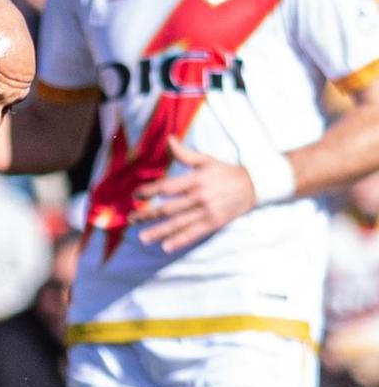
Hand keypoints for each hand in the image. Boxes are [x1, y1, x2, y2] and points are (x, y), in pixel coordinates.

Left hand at [132, 138, 256, 253]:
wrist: (254, 185)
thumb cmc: (225, 172)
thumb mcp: (206, 160)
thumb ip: (185, 154)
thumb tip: (169, 139)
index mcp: (196, 179)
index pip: (168, 186)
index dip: (151, 190)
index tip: (135, 195)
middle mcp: (199, 196)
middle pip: (169, 208)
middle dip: (148, 215)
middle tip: (131, 220)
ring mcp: (207, 211)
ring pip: (179, 223)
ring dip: (159, 231)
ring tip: (143, 238)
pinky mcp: (214, 222)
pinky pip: (194, 233)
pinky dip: (180, 240)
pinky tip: (166, 246)